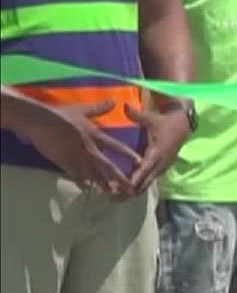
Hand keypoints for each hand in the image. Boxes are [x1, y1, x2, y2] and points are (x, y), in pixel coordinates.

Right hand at [15, 99, 138, 193]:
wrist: (40, 121)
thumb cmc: (61, 114)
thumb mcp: (83, 110)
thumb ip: (100, 108)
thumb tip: (115, 100)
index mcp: (95, 135)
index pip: (116, 146)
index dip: (128, 154)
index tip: (140, 162)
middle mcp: (89, 148)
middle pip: (107, 166)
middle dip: (119, 177)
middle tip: (129, 187)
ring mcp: (76, 156)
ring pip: (92, 173)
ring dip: (102, 183)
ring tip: (111, 192)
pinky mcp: (63, 161)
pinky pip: (74, 174)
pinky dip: (79, 181)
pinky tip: (85, 189)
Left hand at [127, 102, 192, 193]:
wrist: (186, 124)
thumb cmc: (168, 122)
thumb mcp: (153, 118)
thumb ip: (137, 115)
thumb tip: (124, 106)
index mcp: (157, 154)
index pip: (143, 172)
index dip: (131, 182)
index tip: (119, 190)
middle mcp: (160, 164)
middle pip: (144, 184)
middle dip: (129, 192)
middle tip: (112, 199)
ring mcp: (162, 167)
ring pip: (147, 185)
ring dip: (133, 192)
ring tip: (118, 199)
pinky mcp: (162, 167)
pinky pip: (150, 181)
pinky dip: (139, 187)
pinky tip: (129, 192)